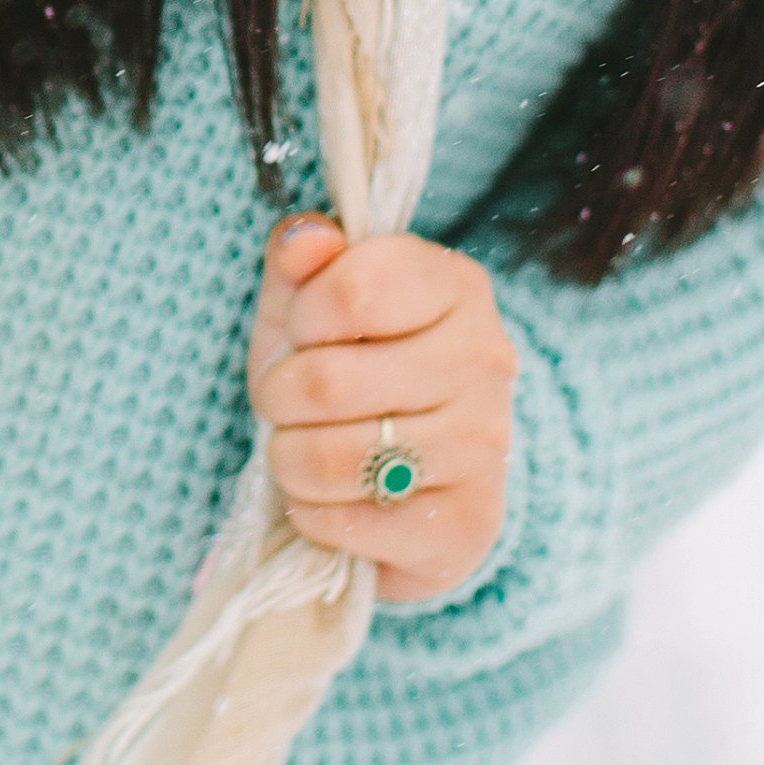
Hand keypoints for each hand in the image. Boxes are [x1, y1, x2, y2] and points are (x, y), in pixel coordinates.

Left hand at [248, 221, 515, 600]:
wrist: (413, 483)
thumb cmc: (353, 375)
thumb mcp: (314, 306)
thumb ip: (302, 262)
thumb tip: (303, 238)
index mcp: (458, 287)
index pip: (353, 287)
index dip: (300, 317)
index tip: (303, 334)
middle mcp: (486, 361)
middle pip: (326, 382)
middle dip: (277, 397)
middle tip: (287, 404)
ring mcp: (484, 448)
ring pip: (329, 459)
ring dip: (288, 460)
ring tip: (304, 451)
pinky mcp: (468, 526)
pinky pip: (341, 523)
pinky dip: (313, 515)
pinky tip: (336, 500)